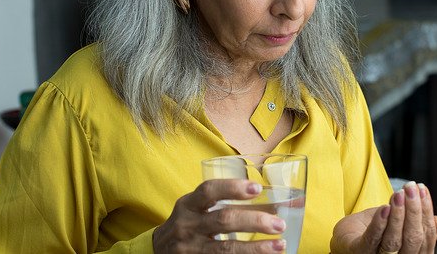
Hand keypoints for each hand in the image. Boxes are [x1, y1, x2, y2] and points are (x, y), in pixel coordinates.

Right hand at [153, 179, 286, 252]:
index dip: (232, 187)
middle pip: (223, 221)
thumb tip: (267, 199)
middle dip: (254, 221)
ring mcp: (191, 249)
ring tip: (279, 245)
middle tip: (278, 224)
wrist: (157, 252)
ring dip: (256, 248)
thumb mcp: (194, 209)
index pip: (208, 191)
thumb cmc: (186, 225)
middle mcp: (187, 226)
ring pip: (226, 250)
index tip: (256, 188)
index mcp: (188, 205)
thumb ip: (221, 203)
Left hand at [330, 181, 436, 253]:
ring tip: (398, 194)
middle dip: (414, 211)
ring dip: (398, 215)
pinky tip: (384, 207)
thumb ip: (416, 224)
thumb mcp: (398, 224)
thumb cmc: (374, 231)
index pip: (426, 235)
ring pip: (394, 241)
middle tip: (411, 187)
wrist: (344, 237)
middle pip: (413, 239)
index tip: (422, 189)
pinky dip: (380, 223)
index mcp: (411, 253)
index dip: (426, 212)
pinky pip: (372, 240)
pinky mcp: (359, 252)